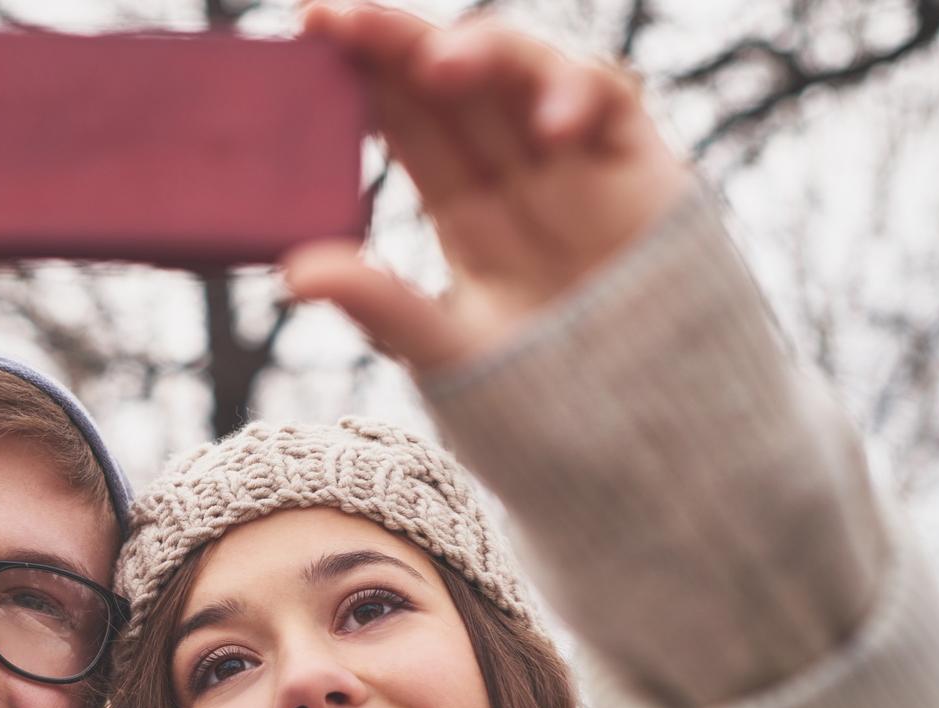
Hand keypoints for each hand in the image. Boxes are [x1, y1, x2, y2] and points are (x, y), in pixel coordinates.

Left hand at [285, 5, 692, 373]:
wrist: (645, 435)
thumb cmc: (544, 399)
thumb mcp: (446, 351)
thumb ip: (380, 305)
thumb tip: (294, 272)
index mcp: (463, 207)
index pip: (405, 116)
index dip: (361, 70)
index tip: (309, 29)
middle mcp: (516, 172)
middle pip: (454, 79)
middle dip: (398, 39)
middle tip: (340, 15)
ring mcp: (579, 163)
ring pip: (524, 70)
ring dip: (481, 51)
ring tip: (437, 66)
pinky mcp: (641, 165)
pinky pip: (611, 98)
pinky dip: (578, 94)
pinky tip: (549, 126)